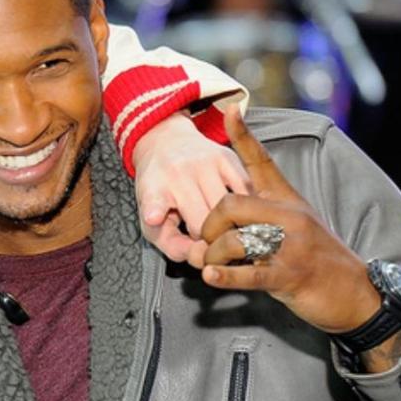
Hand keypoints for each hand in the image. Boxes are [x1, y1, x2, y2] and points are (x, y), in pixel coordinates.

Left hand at [131, 111, 250, 263]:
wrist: (166, 143)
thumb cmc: (160, 188)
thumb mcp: (153, 219)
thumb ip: (171, 244)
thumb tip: (197, 257)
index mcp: (155, 189)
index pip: (155, 201)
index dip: (155, 210)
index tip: (154, 217)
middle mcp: (179, 173)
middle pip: (204, 220)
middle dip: (210, 238)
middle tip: (209, 240)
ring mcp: (205, 163)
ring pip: (230, 208)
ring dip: (231, 224)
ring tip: (225, 227)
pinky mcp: (228, 157)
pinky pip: (247, 192)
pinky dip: (248, 207)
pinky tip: (242, 212)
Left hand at [199, 106, 381, 334]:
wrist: (355, 293)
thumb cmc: (320, 259)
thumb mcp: (297, 225)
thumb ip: (265, 213)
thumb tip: (229, 209)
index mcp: (288, 200)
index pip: (262, 161)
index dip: (244, 136)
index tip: (231, 108)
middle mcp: (289, 216)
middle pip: (230, 204)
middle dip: (208, 225)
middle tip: (205, 242)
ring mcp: (290, 246)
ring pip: (234, 239)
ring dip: (213, 256)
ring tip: (211, 266)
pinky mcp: (289, 275)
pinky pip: (249, 272)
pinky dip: (226, 276)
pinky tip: (211, 276)